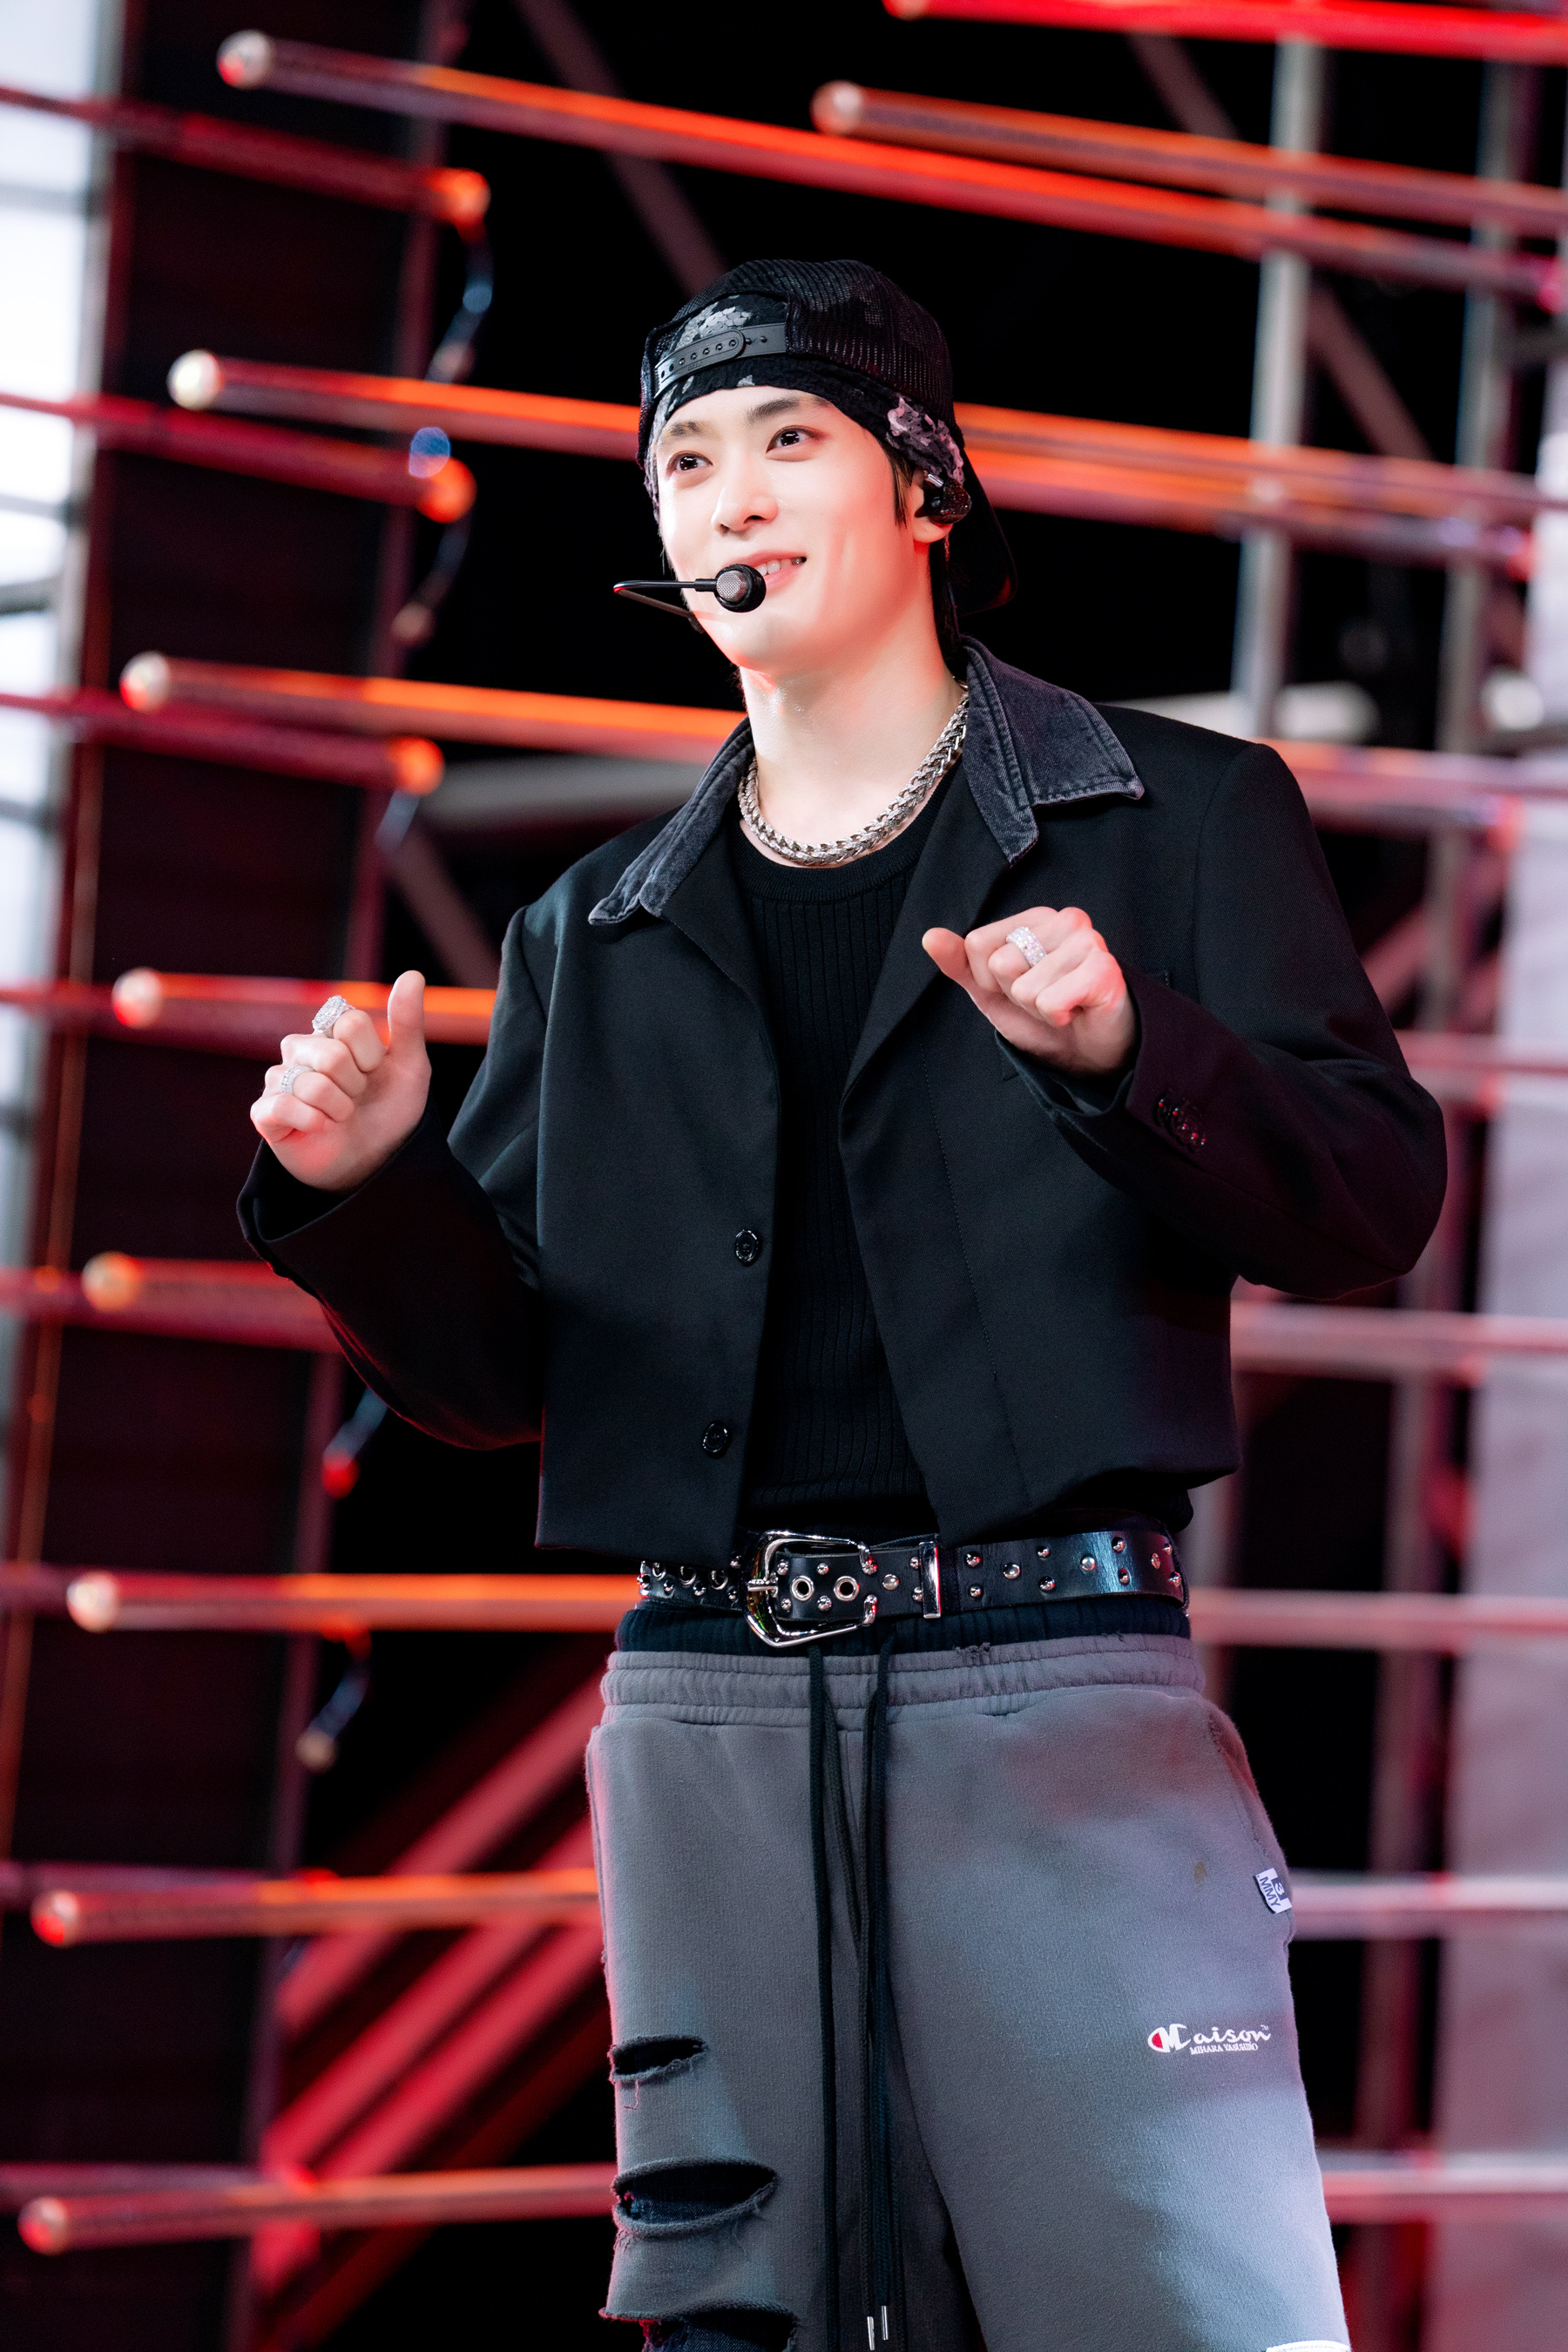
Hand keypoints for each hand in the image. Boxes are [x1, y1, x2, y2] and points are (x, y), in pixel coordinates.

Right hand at [250, 970, 430, 1192]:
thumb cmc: (389, 1111)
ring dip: (339, 1108)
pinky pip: (282, 1106)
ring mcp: (279, 1080)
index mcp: (330, 1032)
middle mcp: (300, 1049)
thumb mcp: (409, 1066)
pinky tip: (320, 1128)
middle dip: (355, 1085)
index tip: (374, 1072)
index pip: (349, 1023)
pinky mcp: (265, 1113)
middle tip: (356, 1098)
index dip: (370, 1055)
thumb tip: (413, 975)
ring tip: (340, 1117)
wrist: (377, 1161)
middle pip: (330, 1053)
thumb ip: (407, 1022)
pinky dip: (313, 1122)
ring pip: (311, 1084)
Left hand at [922, 907, 1135, 1073]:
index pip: (977, 943)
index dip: (989, 979)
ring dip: (1039, 1010)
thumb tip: (929, 936)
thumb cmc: (1045, 1013)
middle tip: (1047, 999)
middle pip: (1000, 963)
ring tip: (1064, 1006)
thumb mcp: (993, 991)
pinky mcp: (1105, 971)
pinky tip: (1077, 1012)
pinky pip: (1050, 1001)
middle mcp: (1066, 920)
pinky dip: (1057, 1017)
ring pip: (1024, 987)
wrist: (1091, 1052)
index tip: (1021, 985)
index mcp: (1036, 917)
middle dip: (1017, 995)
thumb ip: (961, 963)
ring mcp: (1089, 942)